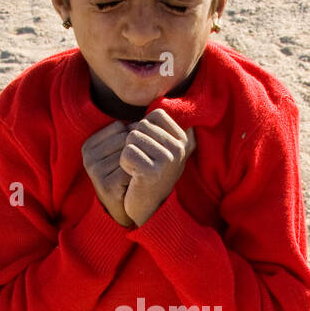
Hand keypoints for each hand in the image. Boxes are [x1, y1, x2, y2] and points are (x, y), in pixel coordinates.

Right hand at [81, 120, 134, 226]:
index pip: (120, 126)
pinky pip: (131, 169)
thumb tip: (147, 116)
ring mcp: (95, 171)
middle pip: (125, 139)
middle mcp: (88, 157)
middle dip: (136, 151)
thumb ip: (127, 131)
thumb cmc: (125, 173)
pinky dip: (138, 174)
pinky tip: (134, 183)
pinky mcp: (105, 185)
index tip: (127, 155)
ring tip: (132, 175)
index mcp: (89, 145)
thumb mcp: (121, 149)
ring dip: (138, 163)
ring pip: (129, 153)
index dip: (131, 139)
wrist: (125, 207)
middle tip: (132, 167)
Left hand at [119, 109, 195, 225]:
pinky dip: (124, 164)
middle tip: (141, 163)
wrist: (148, 207)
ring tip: (138, 169)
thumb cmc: (150, 174)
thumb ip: (161, 127)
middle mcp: (181, 148)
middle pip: (141, 126)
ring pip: (132, 138)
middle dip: (134, 143)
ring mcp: (169, 160)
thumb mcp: (161, 148)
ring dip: (128, 154)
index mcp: (185, 139)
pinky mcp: (153, 172)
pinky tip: (133, 176)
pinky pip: (126, 153)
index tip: (149, 151)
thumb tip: (158, 102)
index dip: (143, 130)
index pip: (155, 115)